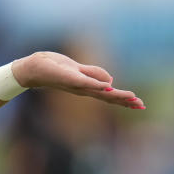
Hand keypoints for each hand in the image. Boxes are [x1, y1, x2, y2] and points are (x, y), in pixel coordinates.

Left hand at [12, 51, 143, 109]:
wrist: (32, 69)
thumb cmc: (53, 68)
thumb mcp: (77, 70)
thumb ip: (94, 74)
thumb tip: (111, 81)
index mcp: (85, 87)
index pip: (108, 96)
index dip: (124, 100)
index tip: (141, 105)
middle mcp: (81, 89)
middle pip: (106, 97)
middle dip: (124, 101)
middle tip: (141, 105)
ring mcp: (75, 85)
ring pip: (98, 92)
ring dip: (115, 95)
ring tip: (131, 98)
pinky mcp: (67, 78)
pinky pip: (84, 83)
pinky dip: (96, 86)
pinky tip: (108, 88)